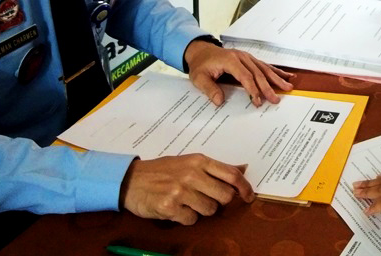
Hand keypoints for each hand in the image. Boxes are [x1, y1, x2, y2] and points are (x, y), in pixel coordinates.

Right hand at [120, 155, 253, 224]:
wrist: (131, 180)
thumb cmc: (163, 171)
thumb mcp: (189, 162)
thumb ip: (215, 168)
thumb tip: (244, 168)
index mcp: (199, 161)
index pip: (231, 174)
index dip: (244, 187)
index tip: (249, 196)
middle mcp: (192, 174)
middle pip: (224, 196)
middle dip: (219, 201)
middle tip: (206, 198)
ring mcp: (181, 191)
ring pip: (209, 210)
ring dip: (201, 210)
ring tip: (187, 201)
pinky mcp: (170, 207)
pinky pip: (191, 220)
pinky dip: (186, 218)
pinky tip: (176, 208)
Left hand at [184, 41, 293, 106]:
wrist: (201, 51)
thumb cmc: (201, 65)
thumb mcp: (199, 78)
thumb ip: (210, 89)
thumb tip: (220, 101)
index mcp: (230, 60)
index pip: (245, 76)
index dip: (252, 89)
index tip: (257, 101)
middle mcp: (241, 57)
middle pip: (258, 73)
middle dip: (268, 87)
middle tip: (275, 99)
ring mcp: (247, 57)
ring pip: (264, 68)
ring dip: (277, 78)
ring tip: (288, 87)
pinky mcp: (249, 59)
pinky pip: (264, 65)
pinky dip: (276, 71)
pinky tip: (286, 75)